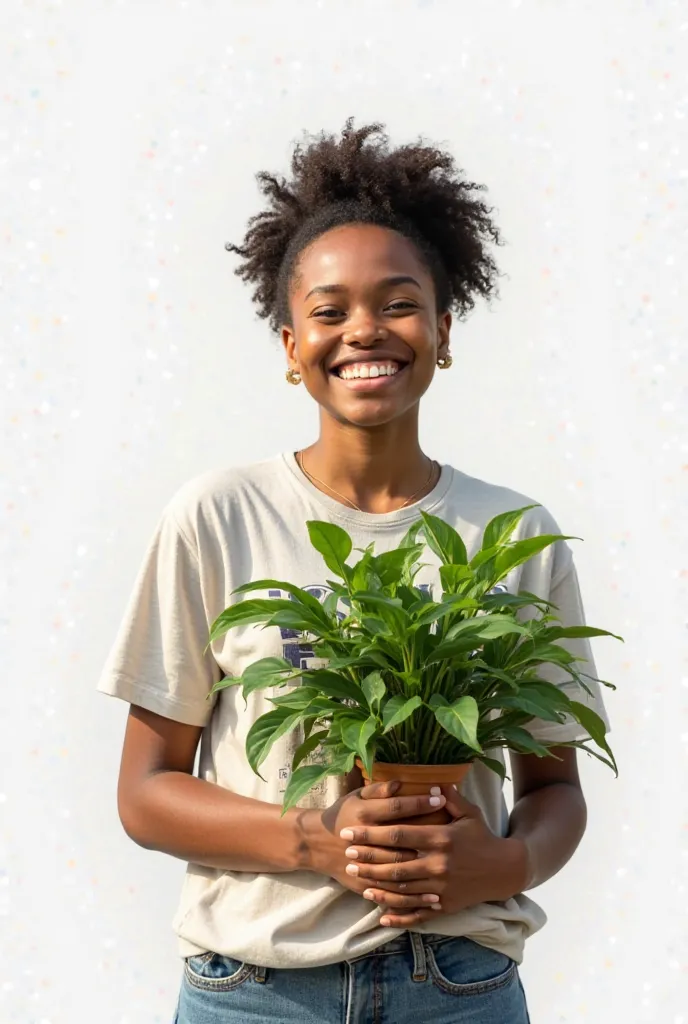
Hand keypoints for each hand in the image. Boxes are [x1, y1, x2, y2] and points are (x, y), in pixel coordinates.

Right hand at [302, 780, 447, 912]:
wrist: (317, 843)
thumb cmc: (342, 814)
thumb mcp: (357, 796)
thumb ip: (379, 789)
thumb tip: (402, 782)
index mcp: (363, 814)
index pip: (395, 808)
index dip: (417, 803)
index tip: (438, 798)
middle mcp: (364, 840)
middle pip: (400, 840)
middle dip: (426, 835)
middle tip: (452, 834)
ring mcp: (364, 865)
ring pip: (398, 869)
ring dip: (424, 870)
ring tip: (450, 869)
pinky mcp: (365, 884)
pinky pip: (392, 893)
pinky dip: (413, 897)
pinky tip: (433, 897)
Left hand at [338, 784, 528, 927]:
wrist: (505, 870)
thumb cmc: (483, 837)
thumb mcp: (469, 813)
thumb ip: (449, 797)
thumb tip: (432, 780)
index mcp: (440, 838)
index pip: (398, 835)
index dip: (371, 834)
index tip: (351, 833)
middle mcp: (438, 864)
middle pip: (394, 864)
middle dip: (368, 860)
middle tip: (346, 855)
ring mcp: (441, 888)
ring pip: (402, 889)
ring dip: (377, 885)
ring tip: (357, 880)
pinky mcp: (445, 906)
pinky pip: (417, 913)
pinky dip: (398, 915)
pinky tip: (381, 915)